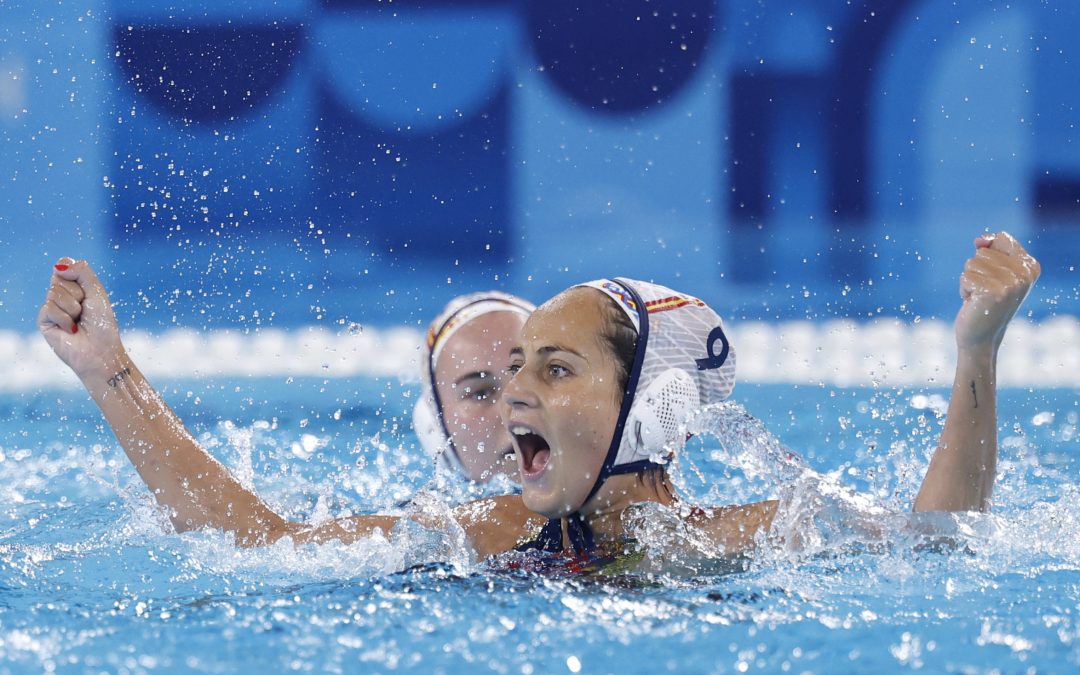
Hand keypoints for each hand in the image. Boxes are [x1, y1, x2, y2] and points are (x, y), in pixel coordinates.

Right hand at [38, 259, 125, 379]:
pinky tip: (71, 330)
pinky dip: (65, 319)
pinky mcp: (44, 321)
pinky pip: (49, 308)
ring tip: (79, 321)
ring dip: (73, 308)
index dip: (74, 272)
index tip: (86, 289)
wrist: (100, 351)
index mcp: (74, 286)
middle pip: (59, 278)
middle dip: (78, 294)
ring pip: (54, 292)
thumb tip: (58, 266)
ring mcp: (51, 308)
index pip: (64, 265)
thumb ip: (82, 272)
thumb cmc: (102, 324)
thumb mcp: (97, 292)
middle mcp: (60, 295)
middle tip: (85, 311)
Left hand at [955, 232, 1039, 350]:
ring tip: (980, 297)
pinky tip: (974, 303)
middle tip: (985, 291)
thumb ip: (989, 249)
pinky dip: (964, 290)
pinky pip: (965, 277)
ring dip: (969, 280)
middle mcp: (1026, 274)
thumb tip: (980, 240)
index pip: (1002, 238)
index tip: (993, 275)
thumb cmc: (984, 302)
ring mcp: (1012, 283)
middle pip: (983, 252)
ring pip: (972, 263)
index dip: (987, 252)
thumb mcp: (992, 272)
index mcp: (1031, 266)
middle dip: (976, 271)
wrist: (981, 337)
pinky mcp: (994, 292)